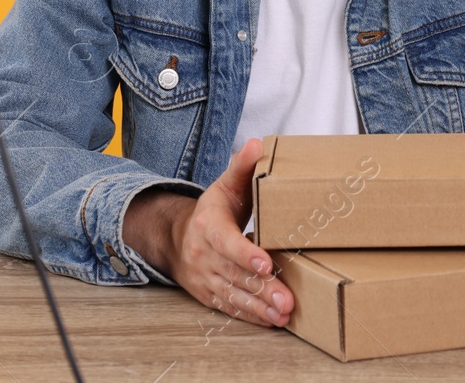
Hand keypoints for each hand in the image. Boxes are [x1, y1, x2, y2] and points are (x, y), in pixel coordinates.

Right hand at [122, 138, 294, 327]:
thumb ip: (242, 167)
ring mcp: (205, 278)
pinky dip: (251, 316)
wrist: (176, 238)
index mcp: (208, 226)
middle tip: (287, 301)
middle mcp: (204, 255)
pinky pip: (230, 307)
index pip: (226, 242)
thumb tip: (258, 144)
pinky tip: (271, 321)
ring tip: (284, 315)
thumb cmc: (211, 211)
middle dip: (263, 289)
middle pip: (235, 275)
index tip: (266, 263)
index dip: (245, 254)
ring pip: (234, 295)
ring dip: (260, 307)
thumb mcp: (224, 186)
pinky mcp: (209, 295)